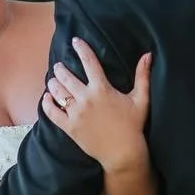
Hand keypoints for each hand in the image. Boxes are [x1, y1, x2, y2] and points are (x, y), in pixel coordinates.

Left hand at [43, 39, 151, 170]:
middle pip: (67, 77)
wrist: (122, 153)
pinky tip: (47, 98)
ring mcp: (75, 114)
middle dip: (61, 68)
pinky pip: (52, 113)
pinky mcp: (69, 127)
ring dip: (53, 83)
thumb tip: (147, 55)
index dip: (82, 49)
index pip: (89, 62)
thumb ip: (142, 76)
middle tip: (59, 65)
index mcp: (102, 89)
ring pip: (58, 92)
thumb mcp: (141, 99)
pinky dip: (47, 104)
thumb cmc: (133, 125)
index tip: (75, 41)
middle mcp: (86, 99)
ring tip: (53, 80)